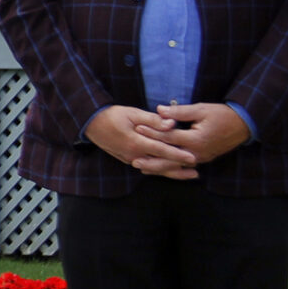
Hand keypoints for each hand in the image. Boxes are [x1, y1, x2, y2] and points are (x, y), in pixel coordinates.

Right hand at [85, 105, 200, 179]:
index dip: (178, 154)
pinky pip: (148, 168)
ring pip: (155, 169)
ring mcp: (130, 159)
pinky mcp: (128, 160)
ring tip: (189, 175)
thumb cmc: (112, 116)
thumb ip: (153, 120)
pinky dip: (160, 170)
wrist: (91, 124)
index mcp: (136, 142)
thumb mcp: (133, 113)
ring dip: (172, 173)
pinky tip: (170, 171)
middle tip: (196, 172)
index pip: (162, 150)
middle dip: (179, 170)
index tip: (193, 158)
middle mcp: (134, 155)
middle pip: (161, 165)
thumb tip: (172, 123)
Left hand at [147, 101, 250, 165]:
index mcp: (196, 139)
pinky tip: (159, 169)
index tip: (137, 129)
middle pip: (170, 158)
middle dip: (151, 160)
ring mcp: (201, 159)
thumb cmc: (222, 115)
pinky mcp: (202, 160)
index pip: (169, 137)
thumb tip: (159, 110)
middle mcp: (197, 153)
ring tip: (141, 168)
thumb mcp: (201, 109)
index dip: (152, 132)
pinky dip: (170, 168)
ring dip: (159, 168)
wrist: (243, 125)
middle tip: (133, 160)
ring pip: (176, 166)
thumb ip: (179, 112)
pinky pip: (183, 166)